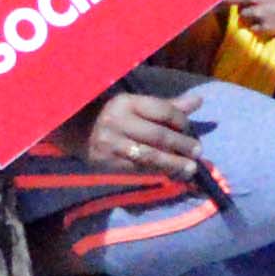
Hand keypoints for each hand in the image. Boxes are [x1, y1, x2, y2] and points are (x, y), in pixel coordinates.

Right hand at [74, 88, 209, 177]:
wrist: (76, 130)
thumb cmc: (114, 114)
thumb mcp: (136, 104)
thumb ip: (167, 106)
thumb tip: (198, 101)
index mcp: (128, 103)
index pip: (162, 111)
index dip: (181, 121)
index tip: (190, 130)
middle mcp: (119, 122)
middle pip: (157, 135)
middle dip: (181, 145)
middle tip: (198, 152)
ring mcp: (113, 144)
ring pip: (149, 156)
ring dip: (173, 163)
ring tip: (190, 169)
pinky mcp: (108, 163)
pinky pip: (138, 169)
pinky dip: (157, 171)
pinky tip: (171, 174)